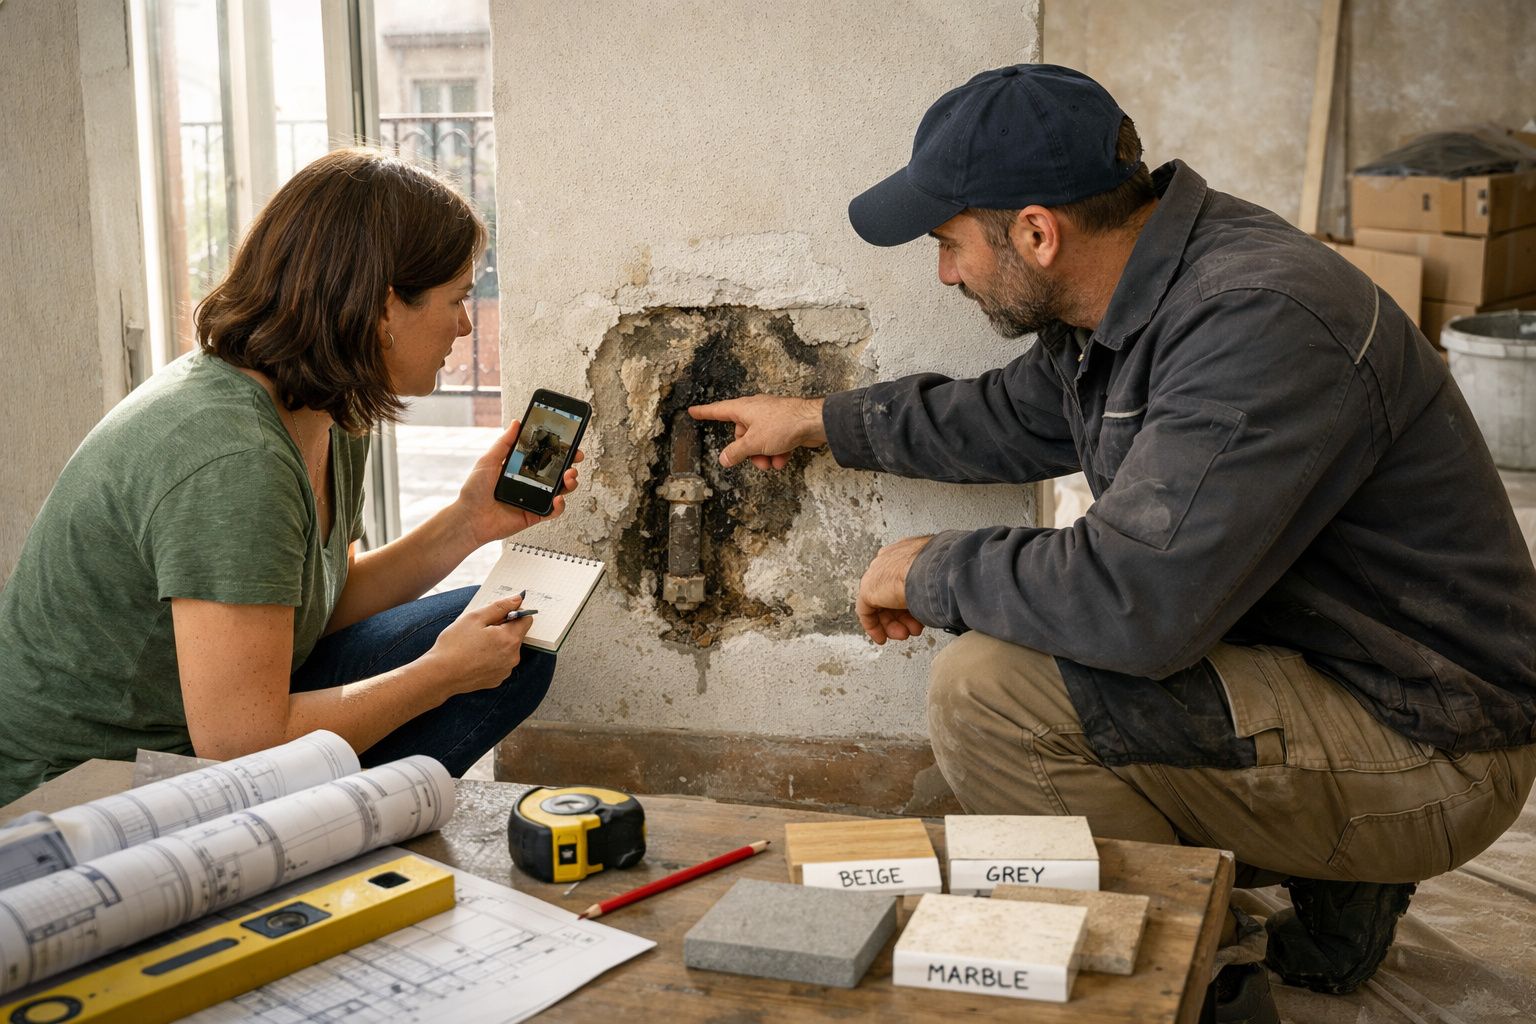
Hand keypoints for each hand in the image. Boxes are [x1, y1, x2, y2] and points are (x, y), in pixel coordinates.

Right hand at [423, 594, 534, 693]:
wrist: (440, 675)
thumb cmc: (454, 645)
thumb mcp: (475, 618)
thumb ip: (500, 607)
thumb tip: (518, 599)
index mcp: (510, 639)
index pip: (526, 618)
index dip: (513, 612)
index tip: (497, 614)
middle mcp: (513, 656)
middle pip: (516, 634)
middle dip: (502, 628)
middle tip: (480, 629)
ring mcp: (505, 670)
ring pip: (507, 649)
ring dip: (497, 643)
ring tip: (475, 644)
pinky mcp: (497, 679)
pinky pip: (500, 662)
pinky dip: (491, 657)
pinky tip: (474, 657)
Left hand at [455, 419, 583, 545]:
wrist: (469, 518)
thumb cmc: (474, 492)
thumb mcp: (488, 460)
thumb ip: (504, 443)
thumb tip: (516, 424)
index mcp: (521, 468)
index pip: (545, 456)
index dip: (559, 449)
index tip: (568, 441)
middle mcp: (531, 483)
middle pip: (558, 472)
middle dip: (571, 463)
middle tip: (575, 457)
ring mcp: (535, 499)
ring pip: (561, 490)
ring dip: (570, 482)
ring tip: (569, 476)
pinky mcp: (535, 515)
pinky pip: (554, 511)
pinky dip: (560, 506)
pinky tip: (556, 499)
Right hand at [689, 395, 825, 468]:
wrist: (814, 422)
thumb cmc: (783, 424)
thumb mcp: (754, 442)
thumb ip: (736, 452)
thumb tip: (724, 459)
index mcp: (743, 409)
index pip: (718, 410)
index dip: (704, 412)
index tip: (692, 411)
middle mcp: (756, 411)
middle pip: (742, 434)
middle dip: (748, 452)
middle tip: (757, 462)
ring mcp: (771, 418)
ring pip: (759, 441)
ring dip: (764, 456)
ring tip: (773, 463)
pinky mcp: (785, 426)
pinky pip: (774, 442)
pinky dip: (777, 452)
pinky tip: (783, 460)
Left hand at [856, 535, 932, 644]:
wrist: (933, 570)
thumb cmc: (942, 571)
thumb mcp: (938, 576)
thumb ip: (932, 584)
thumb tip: (940, 594)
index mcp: (906, 552)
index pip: (902, 581)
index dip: (909, 604)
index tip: (918, 617)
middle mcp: (889, 561)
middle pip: (891, 596)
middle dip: (903, 618)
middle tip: (913, 629)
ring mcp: (876, 574)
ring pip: (881, 606)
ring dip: (894, 625)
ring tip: (905, 634)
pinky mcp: (868, 589)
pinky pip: (866, 612)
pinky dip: (874, 627)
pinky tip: (882, 637)